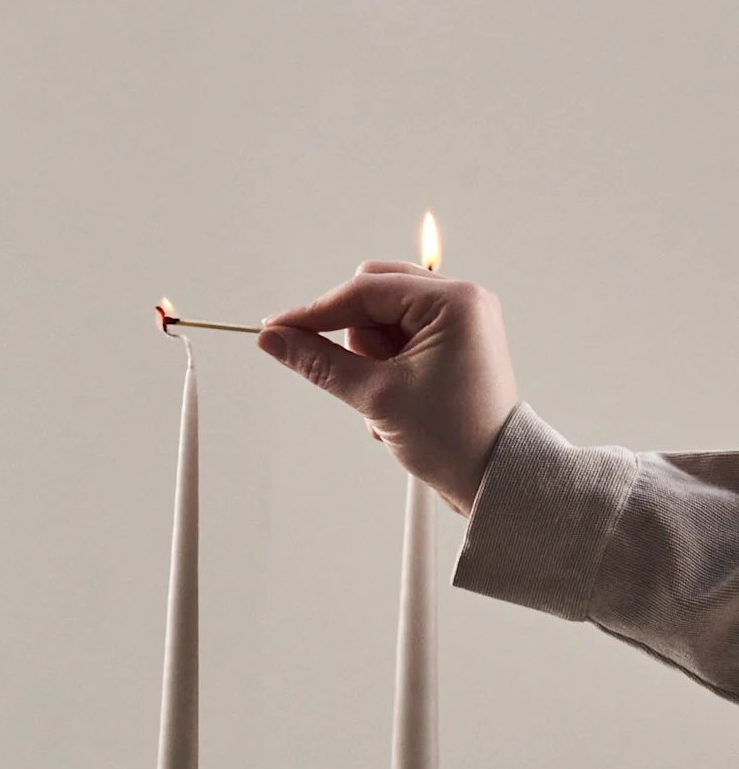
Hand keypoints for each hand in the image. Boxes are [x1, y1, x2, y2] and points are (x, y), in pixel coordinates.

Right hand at [258, 264, 518, 513]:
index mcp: (453, 302)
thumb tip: (275, 339)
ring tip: (389, 398)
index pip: (365, 290)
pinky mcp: (452, 345)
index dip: (316, 311)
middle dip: (356, 337)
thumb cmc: (455, 439)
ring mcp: (459, 323)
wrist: (494, 479)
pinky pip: (399, 340)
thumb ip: (319, 362)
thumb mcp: (377, 397)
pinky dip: (385, 367)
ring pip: (383, 321)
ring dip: (370, 358)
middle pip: (374, 296)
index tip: (277, 328)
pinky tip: (399, 400)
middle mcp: (461, 303)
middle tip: (364, 378)